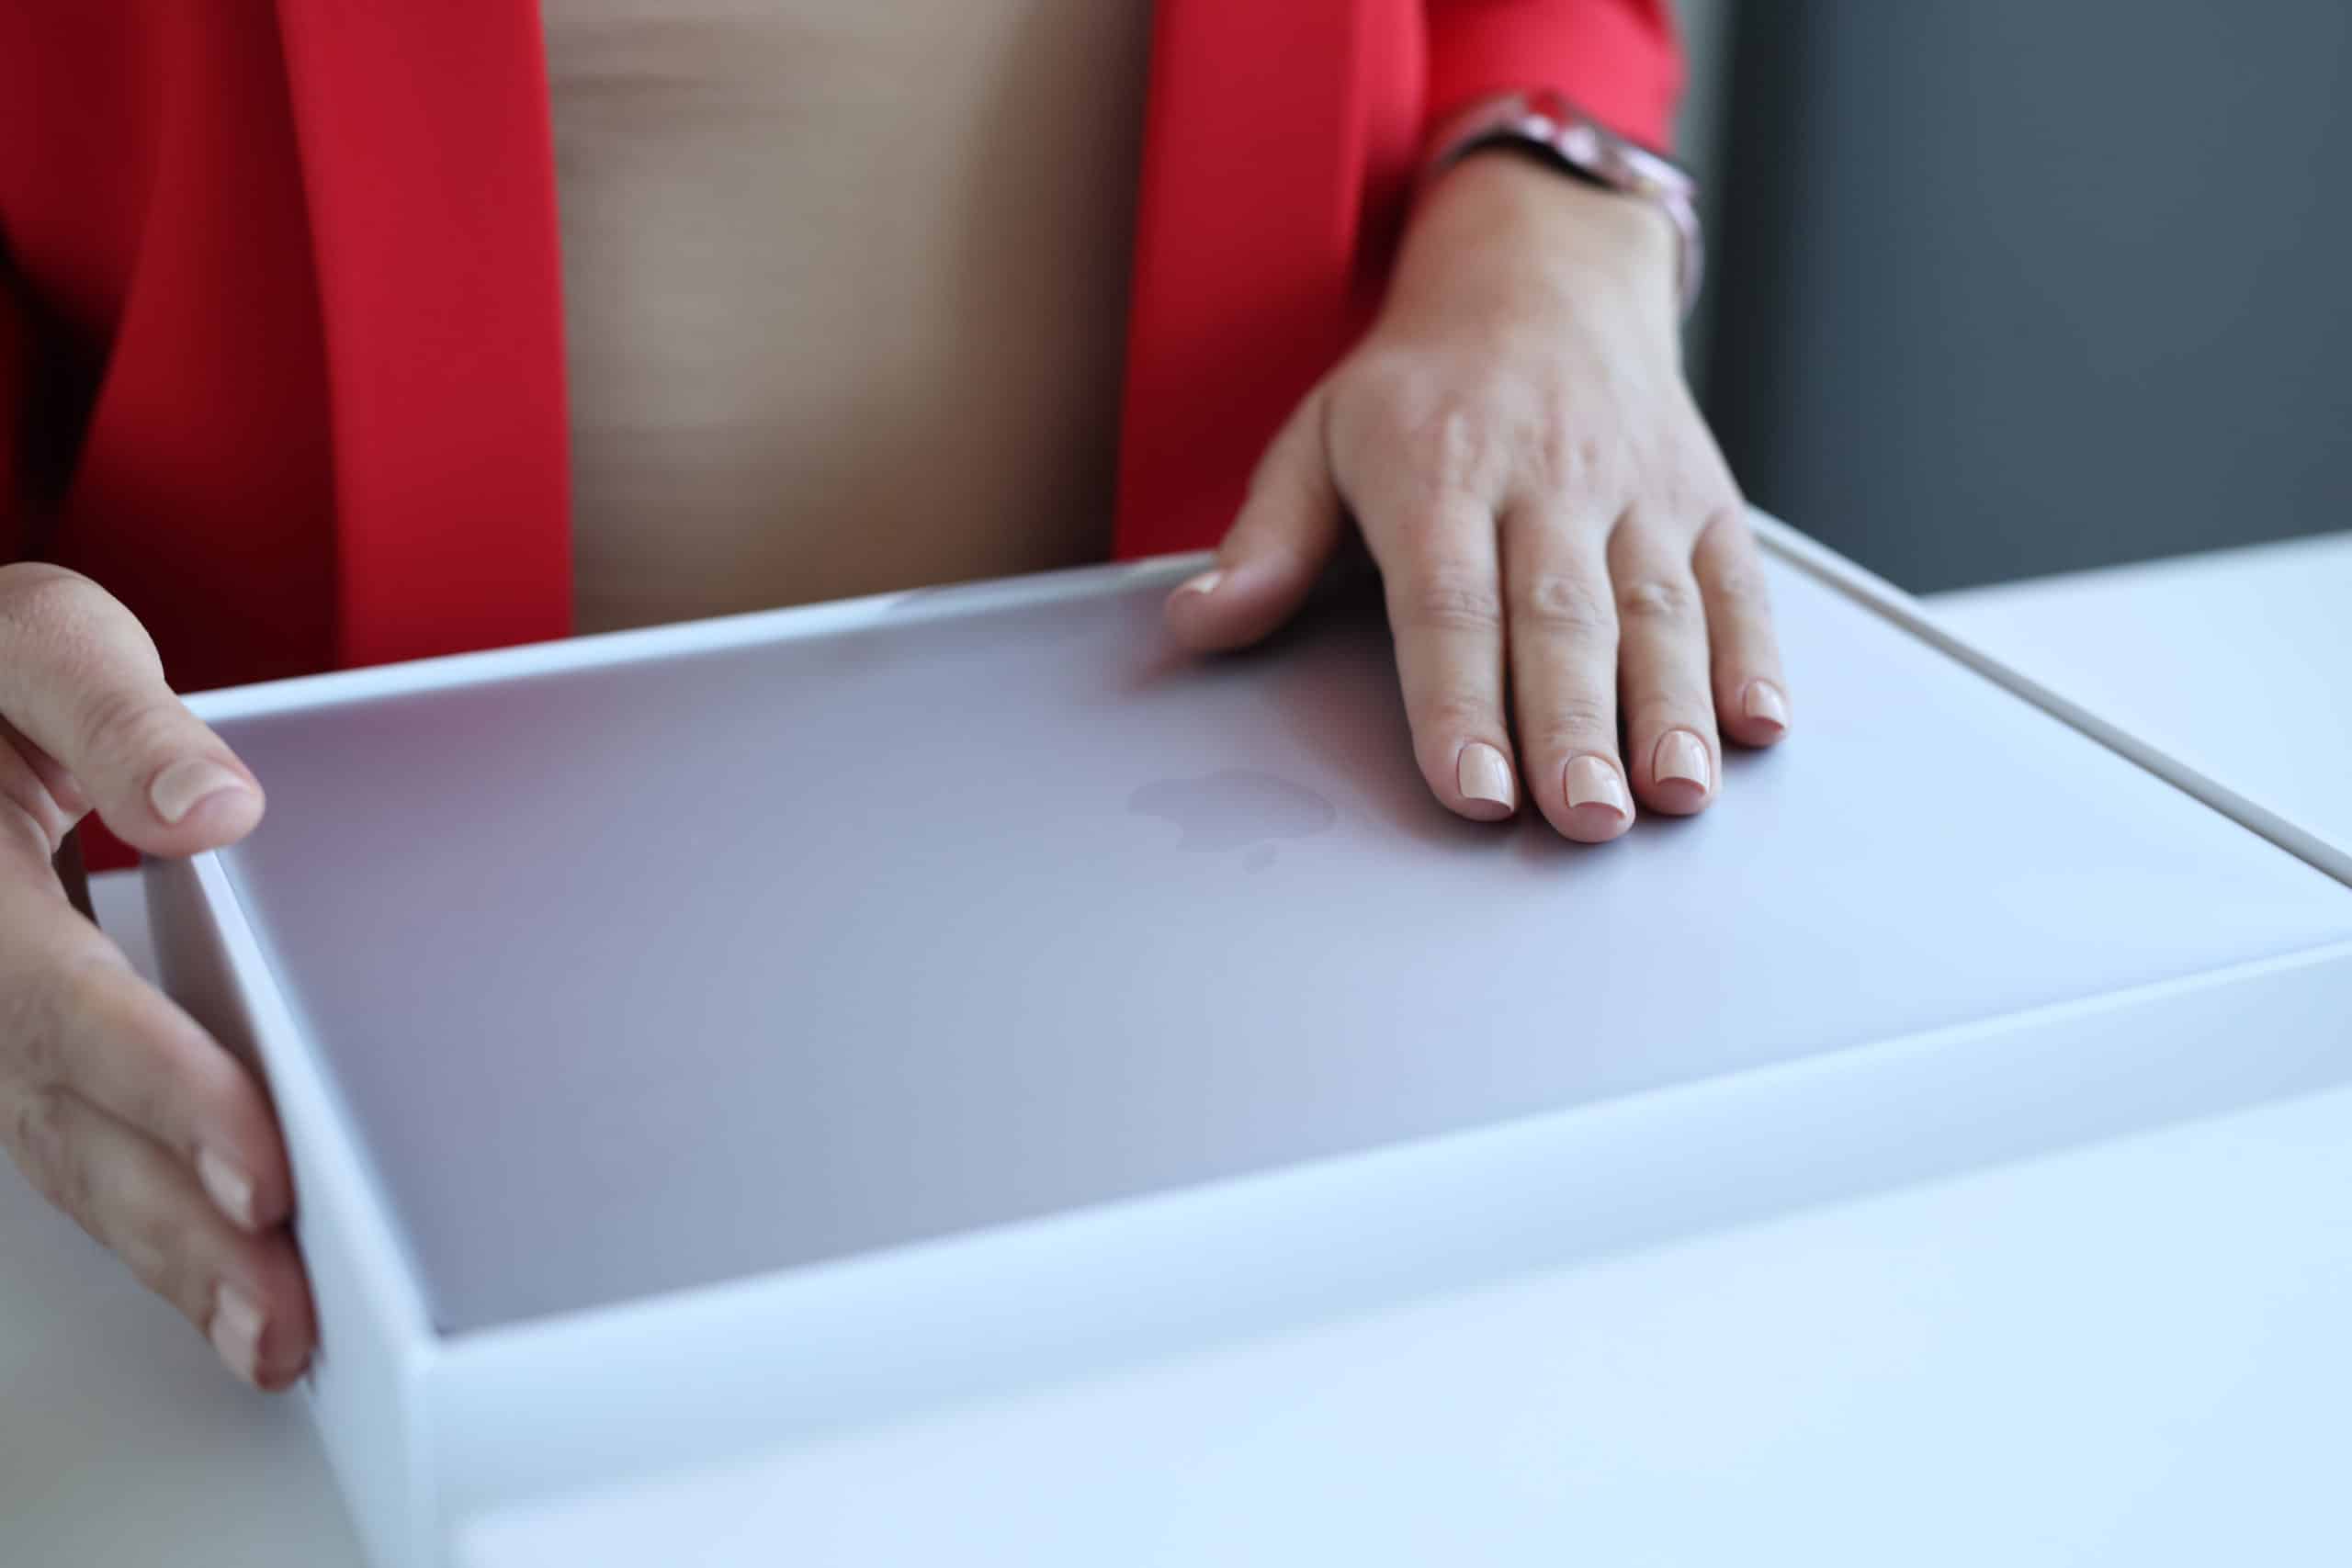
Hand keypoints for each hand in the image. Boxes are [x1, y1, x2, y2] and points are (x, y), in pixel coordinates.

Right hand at [0, 564, 311, 1387]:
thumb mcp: (36, 642)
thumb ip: (113, 714)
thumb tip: (216, 806)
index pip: (67, 1007)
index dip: (164, 1089)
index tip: (259, 1164)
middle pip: (65, 1124)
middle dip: (178, 1227)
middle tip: (282, 1314)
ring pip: (62, 1162)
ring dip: (167, 1258)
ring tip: (270, 1339)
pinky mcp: (8, 1054)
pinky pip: (64, 1150)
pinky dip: (144, 1224)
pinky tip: (221, 1286)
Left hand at [1167, 152, 1788, 839]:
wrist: (1544, 278)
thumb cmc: (1419, 389)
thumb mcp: (1318, 438)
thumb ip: (1269, 542)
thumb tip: (1199, 623)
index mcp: (1438, 471)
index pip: (1449, 601)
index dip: (1460, 700)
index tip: (1473, 787)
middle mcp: (1546, 479)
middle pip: (1562, 617)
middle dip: (1575, 725)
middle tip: (1584, 818)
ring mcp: (1637, 489)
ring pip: (1660, 607)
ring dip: (1672, 706)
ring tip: (1673, 794)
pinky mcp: (1706, 499)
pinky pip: (1736, 580)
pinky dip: (1752, 654)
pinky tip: (1756, 726)